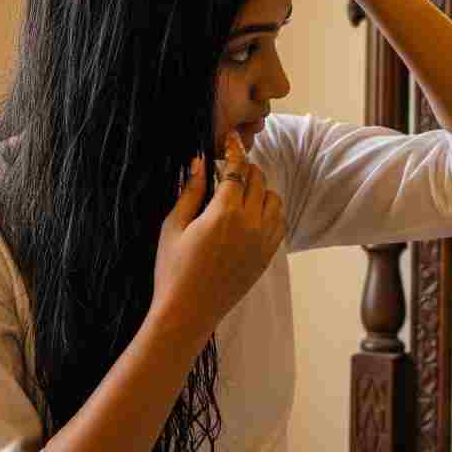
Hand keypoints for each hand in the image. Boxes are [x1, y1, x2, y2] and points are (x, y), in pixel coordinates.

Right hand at [151, 131, 286, 335]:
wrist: (187, 313)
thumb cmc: (172, 270)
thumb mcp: (173, 226)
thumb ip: (191, 191)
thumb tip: (201, 162)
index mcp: (224, 213)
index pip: (238, 169)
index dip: (235, 149)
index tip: (231, 139)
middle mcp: (250, 224)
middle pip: (259, 180)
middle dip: (246, 168)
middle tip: (229, 169)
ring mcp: (262, 242)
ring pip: (274, 200)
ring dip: (260, 189)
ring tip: (241, 192)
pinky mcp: (266, 257)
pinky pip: (279, 223)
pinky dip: (270, 211)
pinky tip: (253, 214)